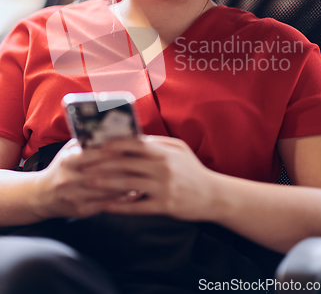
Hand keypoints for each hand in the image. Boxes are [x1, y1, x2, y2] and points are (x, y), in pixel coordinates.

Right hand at [35, 139, 136, 219]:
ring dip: (128, 184)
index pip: (95, 154)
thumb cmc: (62, 167)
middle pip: (104, 173)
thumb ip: (87, 142)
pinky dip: (122, 199)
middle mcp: (70, 179)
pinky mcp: (81, 211)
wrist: (42, 195)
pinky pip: (106, 204)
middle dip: (126, 167)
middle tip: (144, 163)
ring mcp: (75, 197)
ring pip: (108, 190)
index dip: (115, 150)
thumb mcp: (69, 151)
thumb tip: (111, 131)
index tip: (132, 147)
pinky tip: (135, 193)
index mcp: (68, 161)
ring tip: (144, 177)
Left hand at [83, 135, 216, 221]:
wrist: (214, 195)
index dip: (113, 144)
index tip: (95, 145)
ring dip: (105, 183)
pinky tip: (105, 206)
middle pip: (126, 163)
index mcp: (164, 151)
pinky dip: (119, 206)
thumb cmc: (193, 171)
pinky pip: (137, 206)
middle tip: (82, 164)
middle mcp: (163, 167)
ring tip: (87, 182)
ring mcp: (163, 187)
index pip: (134, 144)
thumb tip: (134, 138)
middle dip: (101, 163)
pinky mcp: (165, 206)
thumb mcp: (179, 150)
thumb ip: (157, 143)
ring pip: (128, 183)